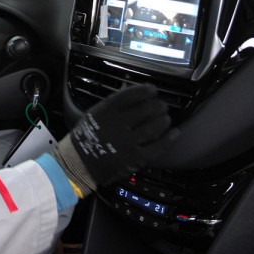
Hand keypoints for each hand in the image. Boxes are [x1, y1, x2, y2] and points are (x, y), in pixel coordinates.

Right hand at [51, 83, 176, 197]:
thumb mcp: (94, 114)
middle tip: (161, 105)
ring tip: (165, 118)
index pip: (130, 95)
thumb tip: (136, 93)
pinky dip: (168, 139)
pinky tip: (174, 132)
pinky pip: (156, 147)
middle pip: (145, 109)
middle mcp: (116, 125)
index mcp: (105, 112)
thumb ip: (113, 104)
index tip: (152, 90)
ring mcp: (126, 143)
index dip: (145, 90)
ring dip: (163, 120)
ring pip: (153, 127)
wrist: (79, 164)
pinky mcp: (134, 158)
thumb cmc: (87, 137)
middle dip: (157, 105)